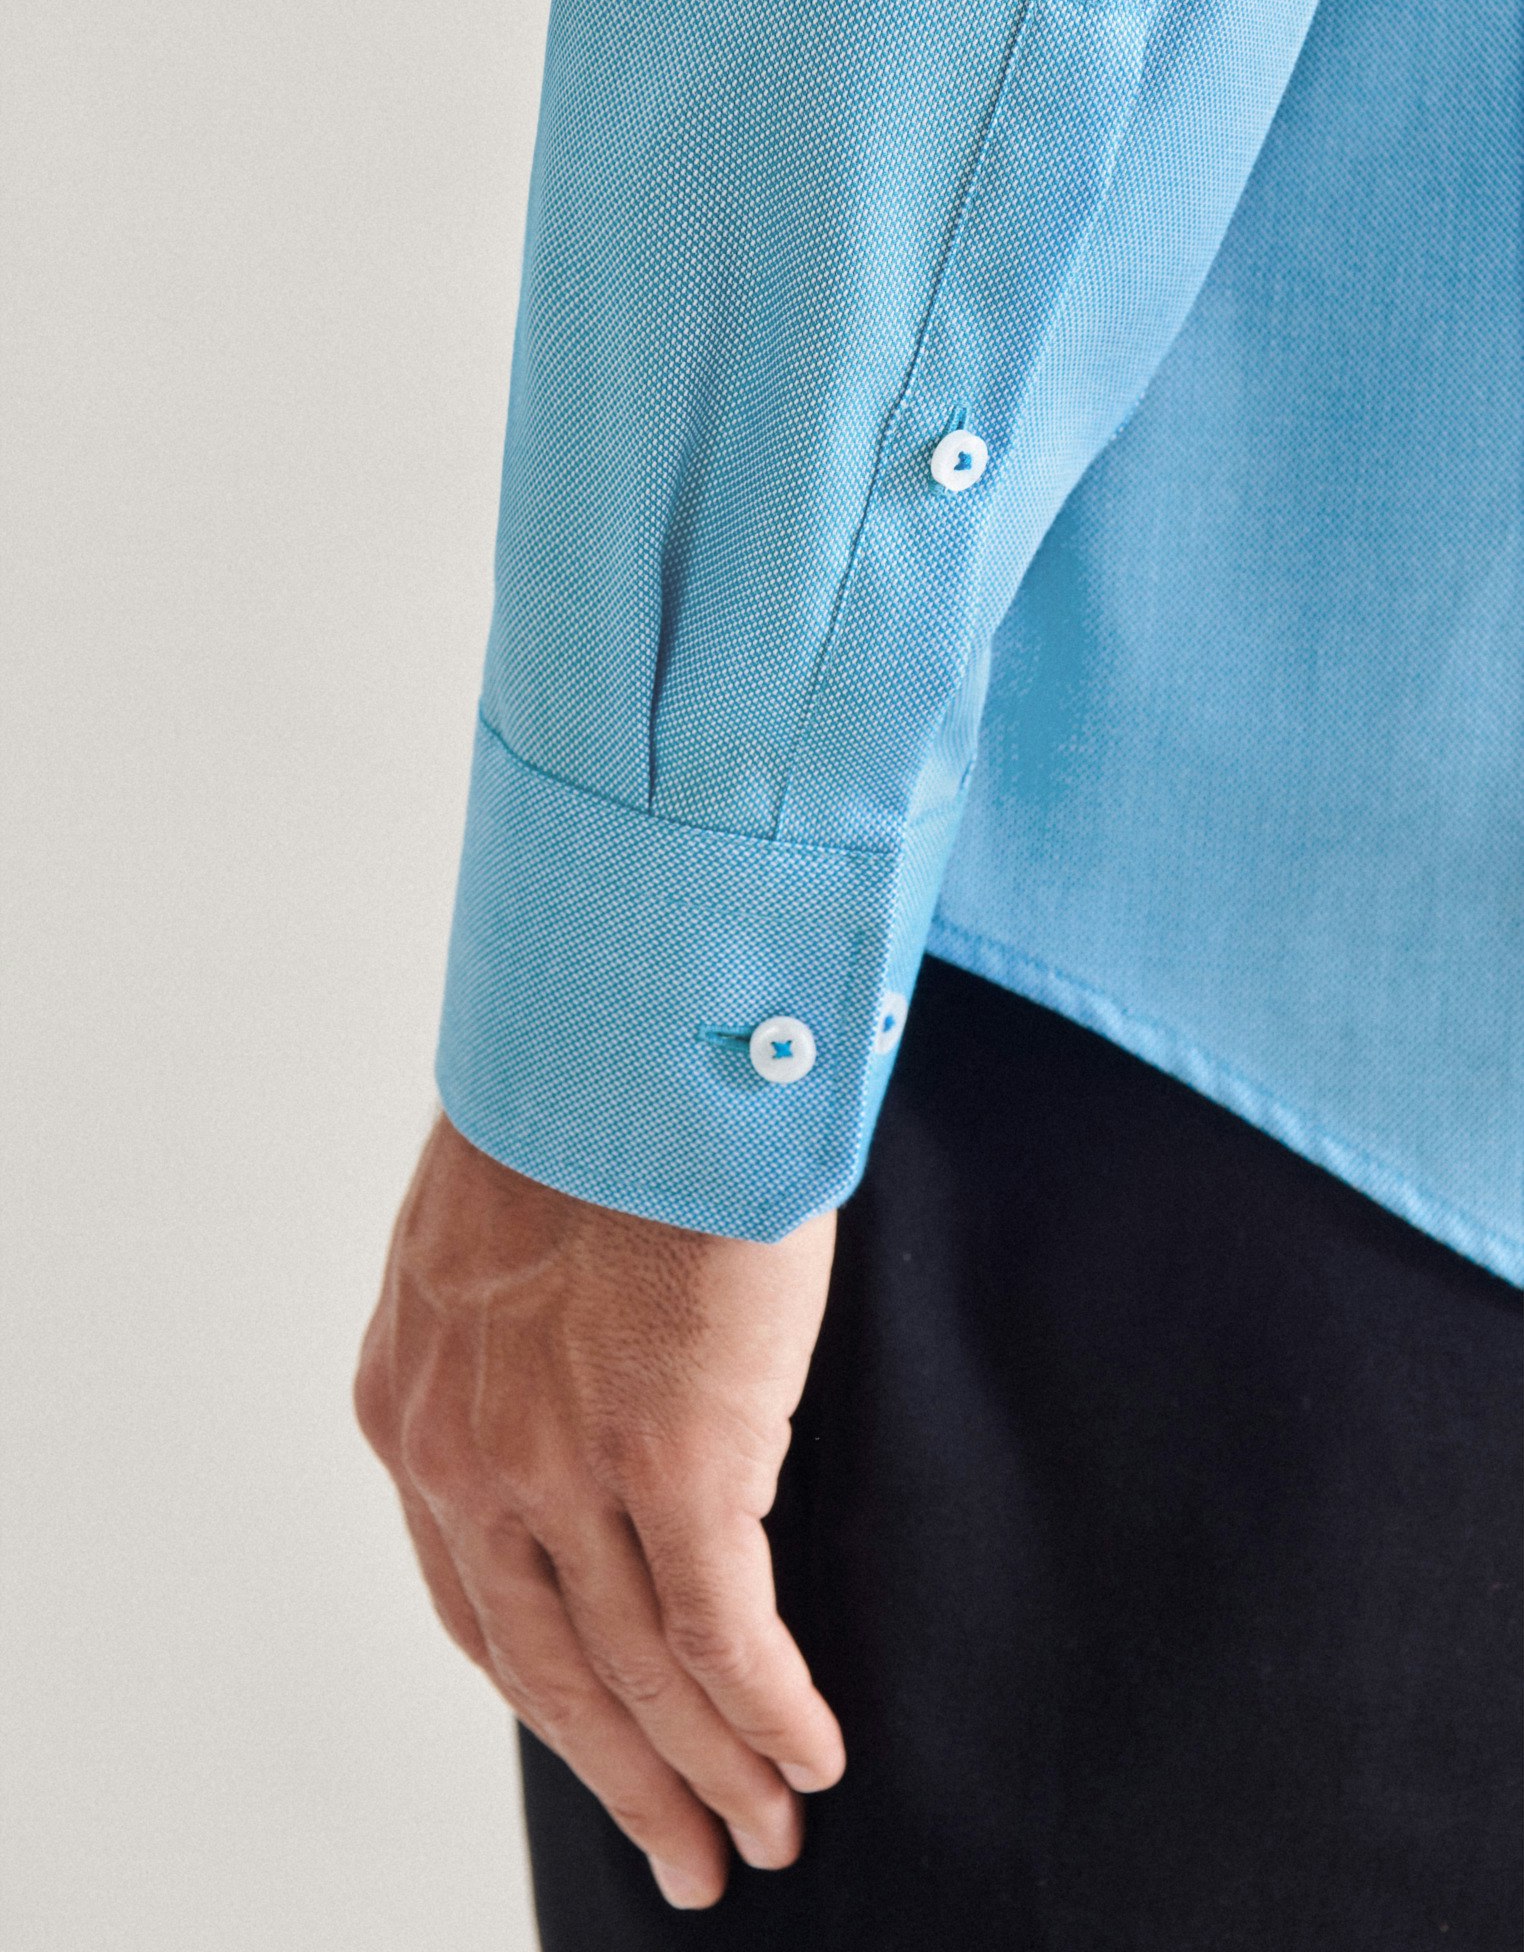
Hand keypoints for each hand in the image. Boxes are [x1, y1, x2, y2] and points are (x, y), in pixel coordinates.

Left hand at [353, 1113, 843, 1908]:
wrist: (625, 1027)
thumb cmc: (582, 1103)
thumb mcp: (498, 1240)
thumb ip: (517, 1348)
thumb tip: (602, 1405)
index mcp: (410, 1408)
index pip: (473, 1604)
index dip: (550, 1699)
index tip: (604, 1749)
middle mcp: (467, 1459)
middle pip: (549, 1670)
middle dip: (625, 1776)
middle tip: (688, 1857)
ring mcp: (566, 1468)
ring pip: (641, 1670)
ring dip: (709, 1770)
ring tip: (764, 1835)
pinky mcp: (678, 1459)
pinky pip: (726, 1633)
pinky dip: (771, 1712)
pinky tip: (812, 1756)